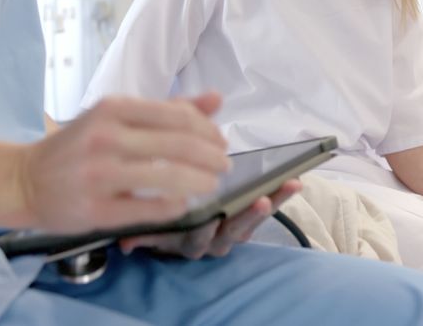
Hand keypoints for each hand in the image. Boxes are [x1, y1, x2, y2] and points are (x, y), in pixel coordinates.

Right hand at [9, 93, 230, 233]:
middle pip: (178, 146)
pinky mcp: (93, 209)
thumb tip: (215, 99)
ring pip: (167, 178)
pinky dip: (173, 207)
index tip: (220, 142)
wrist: (24, 179)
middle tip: (224, 166)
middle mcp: (105, 137)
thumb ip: (167, 109)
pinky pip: (147, 209)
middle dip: (212, 158)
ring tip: (211, 185)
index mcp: (112, 108)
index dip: (208, 130)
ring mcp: (98, 175)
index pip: (177, 116)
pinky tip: (183, 204)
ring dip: (200, 182)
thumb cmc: (78, 146)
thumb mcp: (116, 117)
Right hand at [117, 179, 302, 258]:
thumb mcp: (152, 226)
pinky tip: (296, 178)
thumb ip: (141, 232)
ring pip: (255, 219)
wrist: (178, 231)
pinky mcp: (249, 221)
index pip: (195, 237)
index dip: (203, 229)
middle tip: (260, 201)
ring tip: (289, 185)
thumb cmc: (163, 220)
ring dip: (274, 202)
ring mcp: (234, 231)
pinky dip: (283, 194)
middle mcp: (214, 240)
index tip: (209, 220)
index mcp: (188, 240)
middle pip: (233, 231)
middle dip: (247, 216)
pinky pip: (268, 208)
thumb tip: (125, 244)